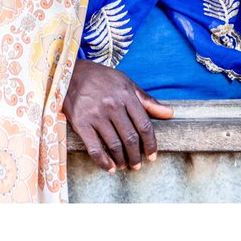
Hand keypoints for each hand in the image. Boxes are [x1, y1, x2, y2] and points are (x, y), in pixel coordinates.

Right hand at [63, 57, 172, 172]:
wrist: (70, 73)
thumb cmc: (102, 78)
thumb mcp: (126, 83)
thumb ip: (147, 100)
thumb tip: (169, 113)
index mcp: (126, 95)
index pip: (144, 125)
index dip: (151, 144)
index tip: (152, 155)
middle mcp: (112, 105)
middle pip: (130, 138)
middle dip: (136, 156)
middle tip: (137, 165)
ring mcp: (96, 115)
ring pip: (114, 145)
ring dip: (122, 160)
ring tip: (124, 165)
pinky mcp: (80, 123)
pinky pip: (94, 148)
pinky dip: (103, 161)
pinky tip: (110, 167)